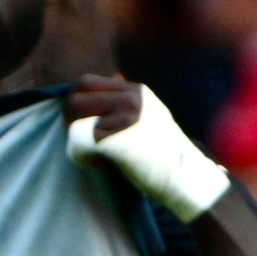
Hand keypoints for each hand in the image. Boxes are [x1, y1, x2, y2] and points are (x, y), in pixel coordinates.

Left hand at [65, 75, 228, 221]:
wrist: (187, 179)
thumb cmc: (164, 154)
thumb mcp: (149, 117)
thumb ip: (125, 102)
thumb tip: (115, 76)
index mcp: (136, 92)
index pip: (86, 82)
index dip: (77, 103)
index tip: (84, 124)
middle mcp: (131, 99)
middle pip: (74, 97)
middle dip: (69, 120)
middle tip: (81, 140)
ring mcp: (125, 117)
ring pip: (74, 121)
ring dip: (75, 141)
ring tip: (95, 155)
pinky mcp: (117, 138)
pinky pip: (78, 141)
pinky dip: (81, 156)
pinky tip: (100, 164)